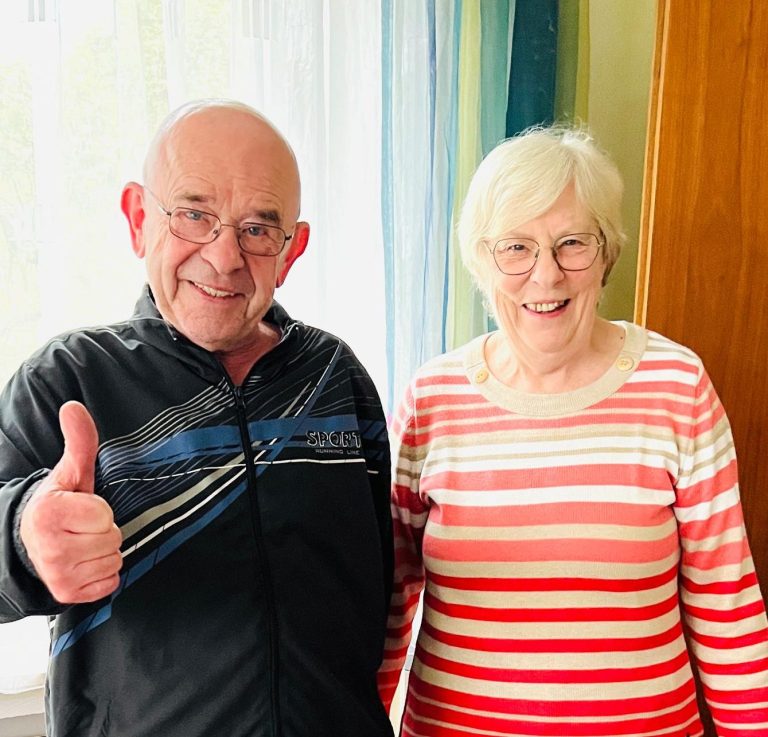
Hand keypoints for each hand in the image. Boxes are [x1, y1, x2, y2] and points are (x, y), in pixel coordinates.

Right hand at [20, 401, 121, 603]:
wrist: (32, 543)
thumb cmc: (59, 505)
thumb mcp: (71, 472)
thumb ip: (79, 441)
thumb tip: (74, 407)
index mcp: (49, 515)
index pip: (104, 515)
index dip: (100, 510)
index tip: (82, 508)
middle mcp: (50, 548)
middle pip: (112, 539)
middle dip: (105, 530)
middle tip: (84, 527)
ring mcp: (58, 575)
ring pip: (114, 560)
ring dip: (105, 551)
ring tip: (83, 542)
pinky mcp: (67, 595)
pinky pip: (111, 583)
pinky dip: (103, 573)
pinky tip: (85, 562)